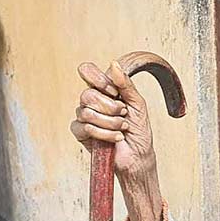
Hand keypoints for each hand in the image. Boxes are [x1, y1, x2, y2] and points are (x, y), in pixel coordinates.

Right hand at [70, 60, 156, 176]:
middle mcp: (92, 101)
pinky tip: (114, 138)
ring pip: (86, 112)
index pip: (87, 71)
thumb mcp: (138, 104)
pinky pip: (84, 127)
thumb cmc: (139, 131)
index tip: (114, 92)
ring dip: (110, 123)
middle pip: (87, 94)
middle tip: (123, 115)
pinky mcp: (80, 133)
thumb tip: (114, 64)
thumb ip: (126, 84)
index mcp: (104, 90)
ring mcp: (84, 116)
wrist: (138, 156)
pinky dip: (103, 134)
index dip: (98, 80)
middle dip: (110, 108)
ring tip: (122, 129)